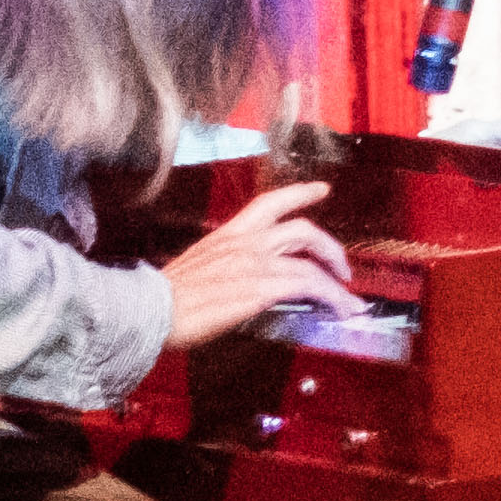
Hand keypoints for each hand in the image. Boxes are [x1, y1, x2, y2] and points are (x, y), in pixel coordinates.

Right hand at [158, 180, 357, 349]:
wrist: (152, 310)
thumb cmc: (166, 298)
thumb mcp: (200, 268)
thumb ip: (226, 266)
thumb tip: (244, 280)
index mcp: (229, 235)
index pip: (270, 203)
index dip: (300, 193)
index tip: (321, 189)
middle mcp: (246, 243)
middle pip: (302, 229)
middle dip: (330, 247)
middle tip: (342, 265)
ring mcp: (254, 264)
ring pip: (310, 261)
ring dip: (336, 282)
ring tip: (348, 299)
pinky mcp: (259, 288)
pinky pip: (307, 286)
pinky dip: (330, 297)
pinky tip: (338, 309)